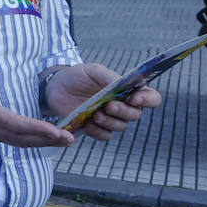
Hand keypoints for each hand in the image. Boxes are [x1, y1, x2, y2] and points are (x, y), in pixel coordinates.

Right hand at [0, 59, 73, 147]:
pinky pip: (17, 141)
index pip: (14, 124)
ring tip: (66, 141)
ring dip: (44, 143)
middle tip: (71, 139)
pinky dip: (34, 141)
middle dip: (48, 139)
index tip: (56, 132)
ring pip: (22, 142)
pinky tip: (47, 139)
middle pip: (23, 137)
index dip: (36, 128)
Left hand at [46, 63, 160, 141]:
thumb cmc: (78, 76)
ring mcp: (110, 118)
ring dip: (110, 122)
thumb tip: (123, 83)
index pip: (151, 98)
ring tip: (95, 114)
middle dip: (124, 111)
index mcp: (128, 90)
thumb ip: (109, 76)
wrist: (56, 86)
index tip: (134, 98)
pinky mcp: (96, 127)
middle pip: (136, 115)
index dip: (147, 100)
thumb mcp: (93, 70)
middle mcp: (123, 105)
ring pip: (121, 126)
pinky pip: (105, 136)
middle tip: (109, 106)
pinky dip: (98, 132)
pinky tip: (89, 124)